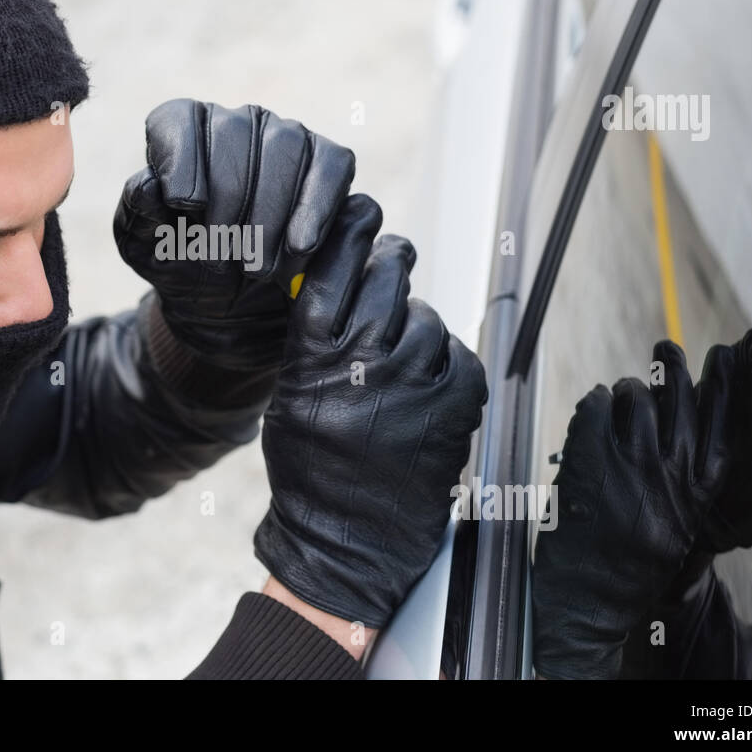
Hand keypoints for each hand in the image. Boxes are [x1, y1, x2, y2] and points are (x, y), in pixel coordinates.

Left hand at [113, 98, 354, 369]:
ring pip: (289, 144)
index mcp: (183, 131)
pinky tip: (301, 246)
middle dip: (229, 195)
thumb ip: (140, 213)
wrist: (226, 308)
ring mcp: (289, 139)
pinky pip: (334, 166)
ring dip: (272, 210)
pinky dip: (318, 206)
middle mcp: (238, 123)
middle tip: (220, 255)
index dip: (182, 160)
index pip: (181, 120)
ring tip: (255, 267)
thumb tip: (147, 182)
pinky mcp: (329, 167)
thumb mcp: (145, 249)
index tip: (184, 207)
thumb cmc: (179, 265)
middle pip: (237, 129)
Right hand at [252, 194, 487, 628]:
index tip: (361, 213)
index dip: (351, 231)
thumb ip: (317, 335)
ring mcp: (412, 381)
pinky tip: (424, 392)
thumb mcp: (293, 390)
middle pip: (387, 277)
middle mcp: (362, 360)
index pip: (335, 266)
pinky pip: (458, 354)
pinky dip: (446, 365)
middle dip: (390, 267)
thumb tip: (348, 273)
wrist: (346, 538)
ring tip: (400, 364)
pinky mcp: (454, 404)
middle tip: (392, 265)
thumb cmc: (313, 465)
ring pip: (426, 316)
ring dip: (417, 328)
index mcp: (313, 355)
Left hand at [532, 340, 729, 678]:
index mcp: (700, 492)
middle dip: (674, 369)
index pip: (723, 423)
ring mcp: (630, 466)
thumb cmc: (634, 562)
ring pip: (635, 399)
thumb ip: (686, 477)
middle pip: (680, 399)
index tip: (718, 364)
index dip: (719, 387)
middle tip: (667, 350)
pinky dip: (593, 401)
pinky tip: (593, 406)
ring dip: (626, 390)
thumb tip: (682, 418)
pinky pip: (594, 409)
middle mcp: (671, 475)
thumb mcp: (679, 521)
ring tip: (619, 394)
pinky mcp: (589, 464)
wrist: (591, 602)